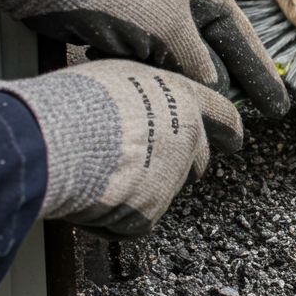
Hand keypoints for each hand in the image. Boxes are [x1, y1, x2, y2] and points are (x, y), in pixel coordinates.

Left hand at [0, 0, 288, 117]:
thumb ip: (197, 62)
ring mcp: (154, 14)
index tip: (278, 106)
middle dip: (220, 86)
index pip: (244, 40)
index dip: (262, 76)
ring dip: (178, 84)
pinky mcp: (125, 27)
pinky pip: (148, 62)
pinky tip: (144, 89)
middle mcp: (184, 0)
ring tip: (189, 113)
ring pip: (178, 62)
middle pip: (213, 54)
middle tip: (238, 121)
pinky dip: (147, 76)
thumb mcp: (171, 29)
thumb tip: (213, 88)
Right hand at [0, 59, 240, 239]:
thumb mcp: (120, 75)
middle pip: (198, 158)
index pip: (222, 114)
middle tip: (145, 160)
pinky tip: (88, 199)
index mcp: (183, 99)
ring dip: (139, 186)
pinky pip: (132, 220)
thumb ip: (144, 94)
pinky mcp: (149, 213)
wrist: (62, 137)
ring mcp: (172, 178)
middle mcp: (187, 139)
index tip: (234, 137)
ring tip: (100, 172)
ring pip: (162, 188)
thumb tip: (136, 103)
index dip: (228, 127)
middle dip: (180, 163)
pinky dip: (111, 215)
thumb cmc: (81, 99)